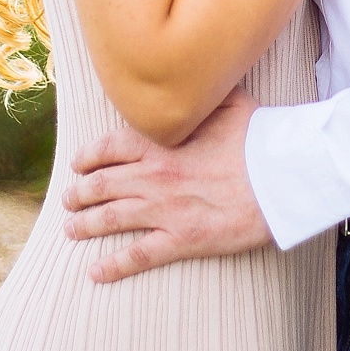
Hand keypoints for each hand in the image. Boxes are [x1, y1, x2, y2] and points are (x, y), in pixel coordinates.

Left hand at [63, 87, 272, 281]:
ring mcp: (165, 210)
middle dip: (80, 193)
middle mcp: (154, 176)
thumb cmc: (258, 137)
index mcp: (161, 143)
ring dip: (86, 225)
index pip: (109, 148)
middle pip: (102, 185)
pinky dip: (113, 265)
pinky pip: (138, 255)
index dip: (88, 156)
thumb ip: (203, 95)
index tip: (78, 163)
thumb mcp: (229, 103)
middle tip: (69, 199)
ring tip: (72, 229)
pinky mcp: (182, 239)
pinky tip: (96, 272)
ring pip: (111, 219)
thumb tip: (197, 78)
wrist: (280, 177)